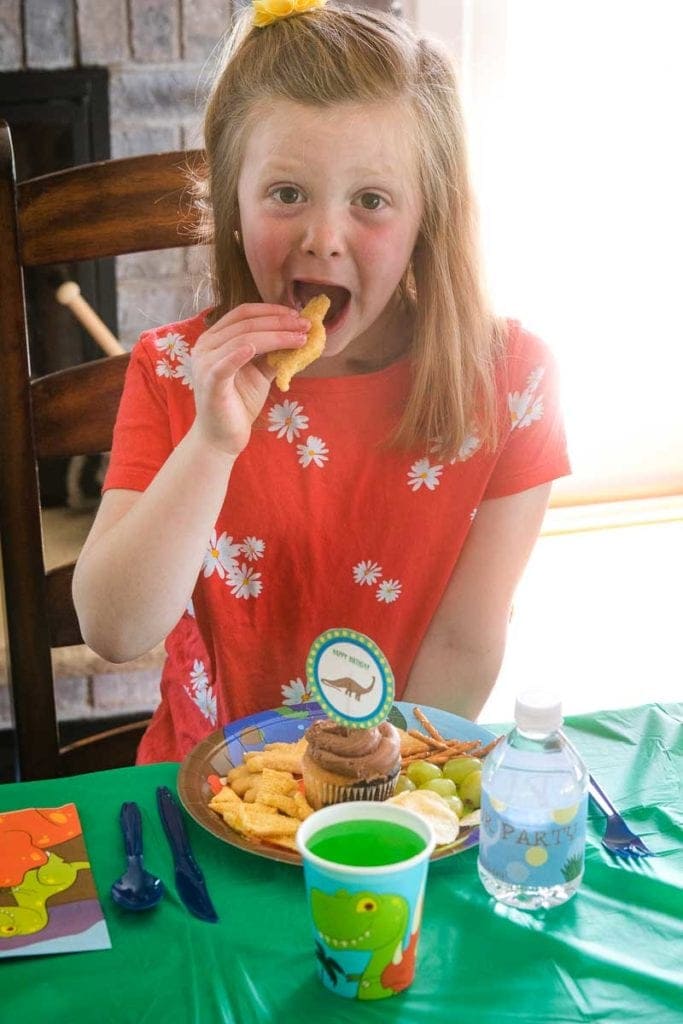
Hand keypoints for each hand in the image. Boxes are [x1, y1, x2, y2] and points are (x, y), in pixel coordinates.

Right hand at [189, 303, 309, 455]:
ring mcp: (205, 363)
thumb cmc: (239, 403)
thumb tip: (299, 336)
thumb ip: (273, 353)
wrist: (223, 437)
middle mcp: (206, 345)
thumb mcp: (260, 372)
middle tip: (306, 325)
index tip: (298, 315)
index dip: (271, 311)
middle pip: (246, 323)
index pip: (243, 313)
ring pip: (243, 339)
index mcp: (215, 338)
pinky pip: (225, 364)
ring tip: (300, 339)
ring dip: (275, 336)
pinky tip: (257, 348)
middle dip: (279, 322)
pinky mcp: (209, 382)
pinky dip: (241, 354)